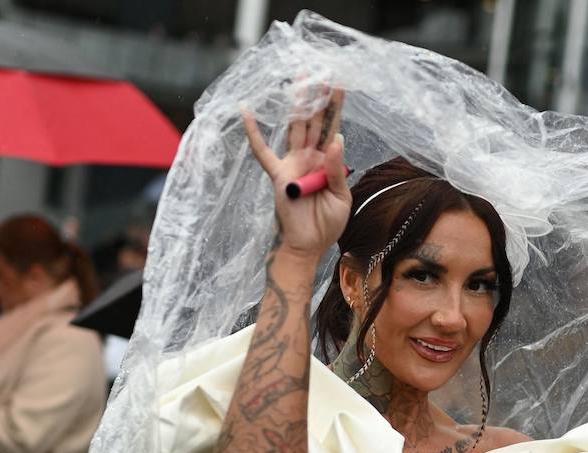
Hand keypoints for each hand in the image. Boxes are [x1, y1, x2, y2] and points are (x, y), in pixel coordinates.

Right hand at [243, 85, 349, 259]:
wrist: (308, 246)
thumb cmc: (327, 224)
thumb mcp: (341, 197)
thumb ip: (337, 169)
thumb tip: (337, 138)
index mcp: (328, 162)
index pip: (332, 128)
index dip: (335, 107)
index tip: (340, 84)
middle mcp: (310, 158)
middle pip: (314, 121)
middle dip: (318, 97)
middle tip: (321, 72)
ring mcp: (293, 163)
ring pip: (295, 127)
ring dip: (297, 105)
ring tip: (299, 79)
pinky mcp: (278, 173)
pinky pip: (263, 151)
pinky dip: (253, 132)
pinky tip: (247, 112)